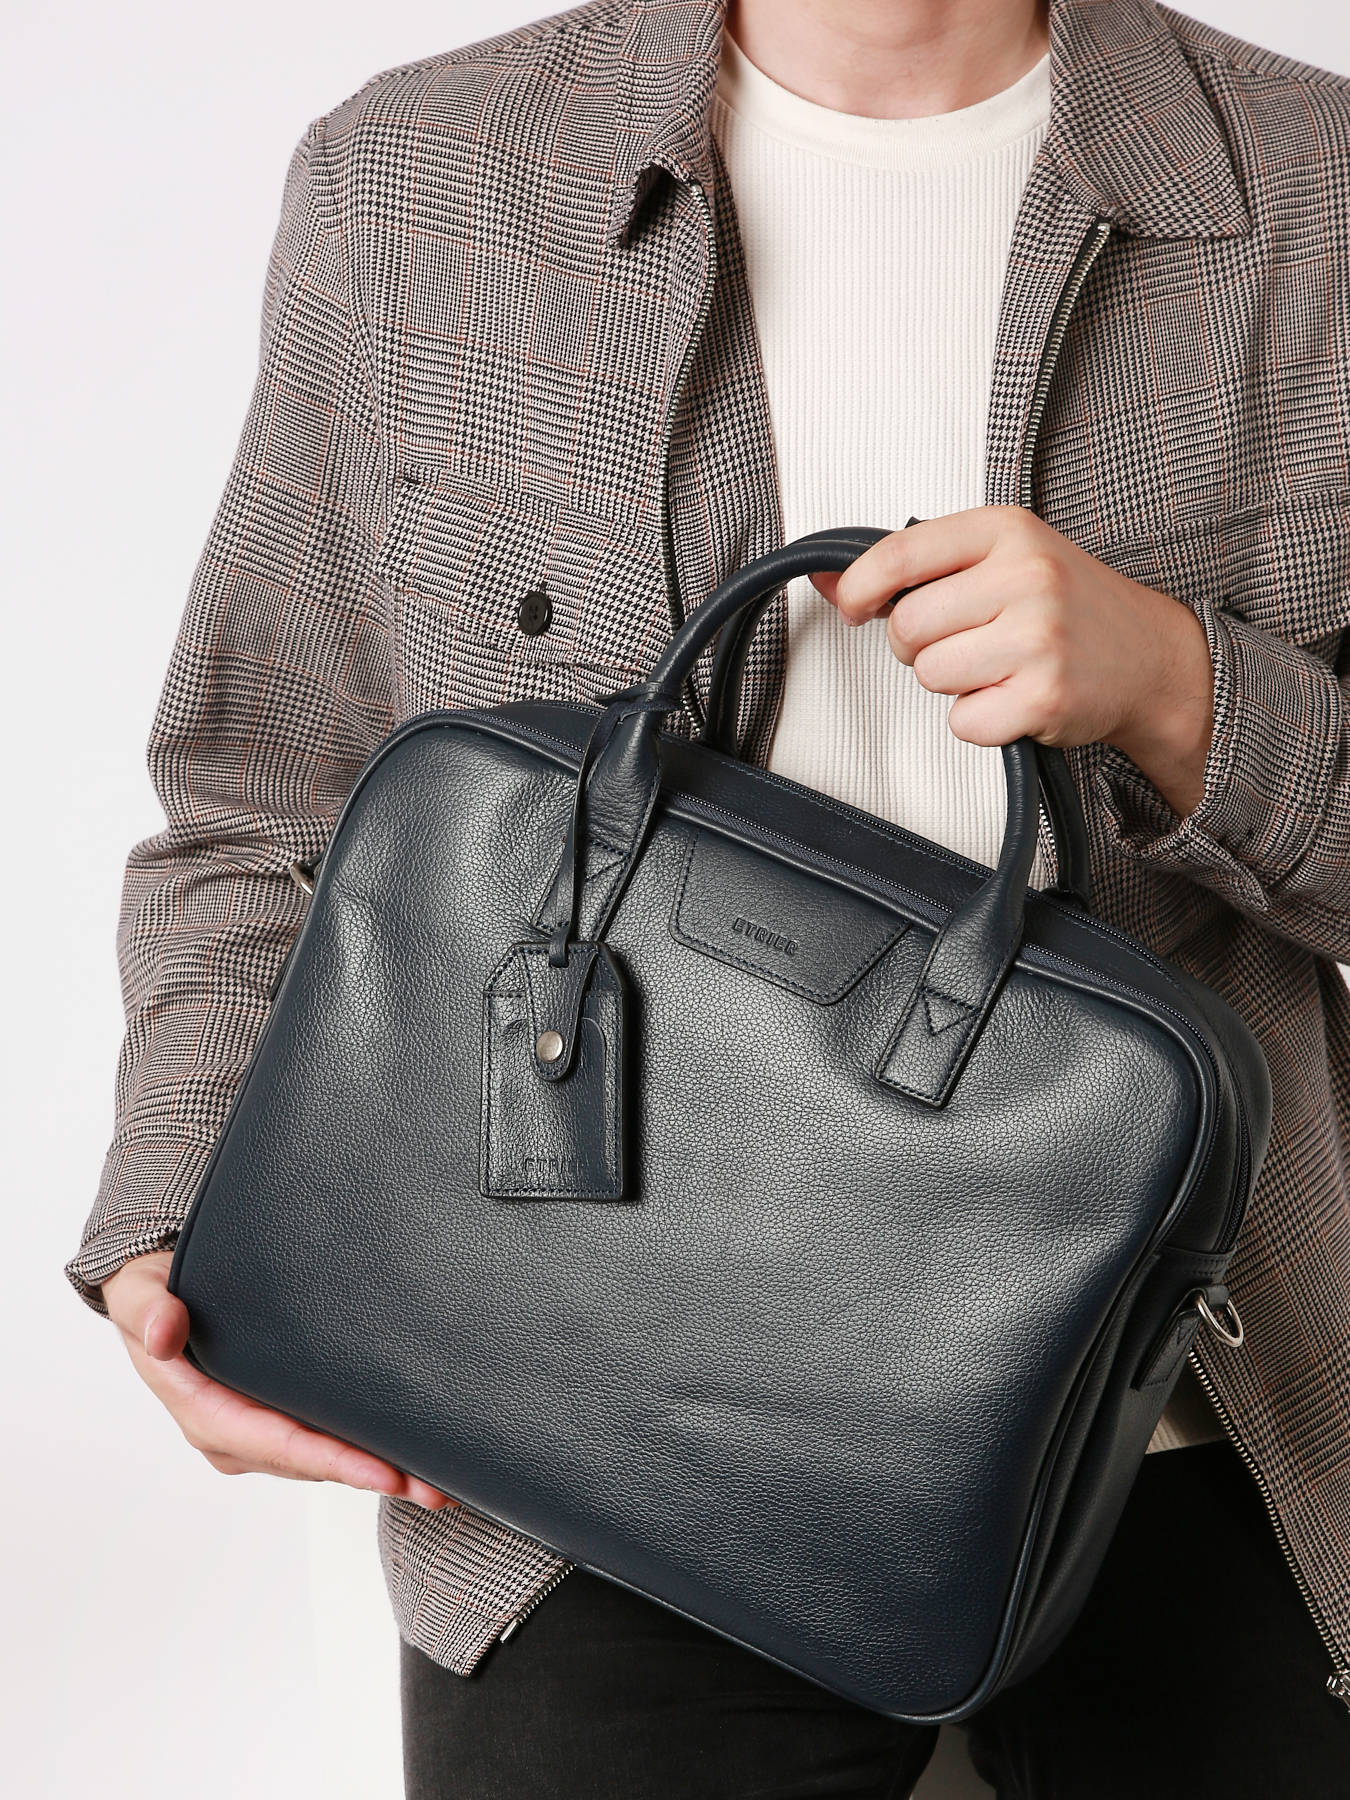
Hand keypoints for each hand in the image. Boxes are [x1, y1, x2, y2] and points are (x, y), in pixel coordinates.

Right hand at [102, 1251, 456, 1507]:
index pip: (278, 1444)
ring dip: (379, 1471)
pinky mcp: (278, 1418)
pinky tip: (410, 1456)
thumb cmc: (150, 1294)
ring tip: (438, 1482)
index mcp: (204, 1412)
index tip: (384, 1471)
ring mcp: (258, 1432)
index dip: (333, 1462)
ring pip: (326, 1460)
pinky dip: (366, 1451)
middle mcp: (233, 1434)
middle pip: (313, 1464)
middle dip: (373, 1475)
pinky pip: (325, 1442)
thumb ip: (150, 1309)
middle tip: (436, 1487)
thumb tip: (164, 1333)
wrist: (155, 1294)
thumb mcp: (141, 1292)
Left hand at [810, 506, 1215, 816]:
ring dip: (951, 685)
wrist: (1150, 657)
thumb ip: (916, 568)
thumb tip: (826, 580)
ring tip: (997, 668)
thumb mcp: (1000, 560)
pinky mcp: (1044, 697)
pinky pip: (963, 722)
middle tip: (962, 644)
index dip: (860, 587)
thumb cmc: (1065, 607)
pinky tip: (1015, 698)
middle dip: (918, 647)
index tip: (853, 606)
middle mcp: (1026, 577)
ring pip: (931, 676)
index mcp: (1007, 530)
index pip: (900, 554)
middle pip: (907, 627)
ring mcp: (1039, 639)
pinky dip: (980, 721)